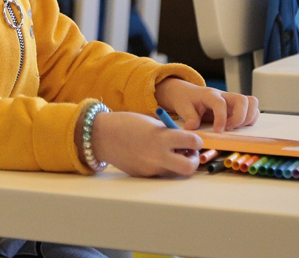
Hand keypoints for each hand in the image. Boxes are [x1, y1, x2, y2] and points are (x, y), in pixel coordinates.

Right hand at [88, 111, 203, 176]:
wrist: (101, 135)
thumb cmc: (126, 124)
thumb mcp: (152, 124)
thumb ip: (169, 133)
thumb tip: (185, 143)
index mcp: (161, 138)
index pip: (193, 142)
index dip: (197, 140)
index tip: (194, 139)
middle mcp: (158, 156)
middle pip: (189, 167)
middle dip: (193, 160)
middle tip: (188, 153)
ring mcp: (150, 168)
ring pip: (174, 171)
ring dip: (177, 163)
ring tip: (167, 151)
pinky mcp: (143, 175)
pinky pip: (159, 172)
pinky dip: (161, 164)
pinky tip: (149, 154)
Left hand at [155, 78, 258, 131]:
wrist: (188, 93)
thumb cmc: (187, 100)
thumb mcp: (183, 108)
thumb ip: (189, 117)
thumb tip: (192, 127)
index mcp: (210, 95)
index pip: (220, 103)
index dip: (221, 118)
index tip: (218, 131)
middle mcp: (225, 95)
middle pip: (243, 100)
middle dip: (239, 117)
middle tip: (228, 128)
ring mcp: (232, 100)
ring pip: (252, 103)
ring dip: (247, 118)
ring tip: (234, 128)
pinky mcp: (237, 106)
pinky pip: (252, 110)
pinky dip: (249, 120)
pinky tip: (236, 127)